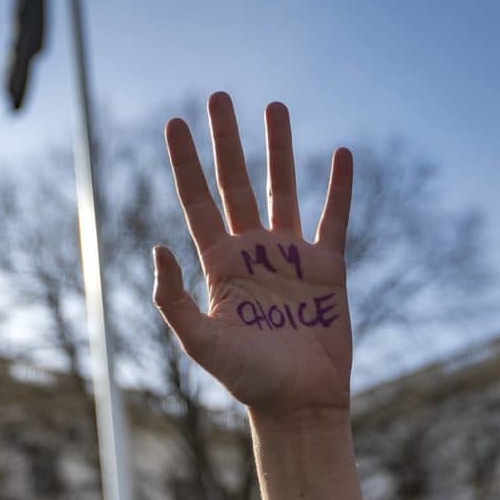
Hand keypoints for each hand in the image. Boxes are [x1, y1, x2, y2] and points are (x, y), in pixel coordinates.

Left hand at [153, 93, 353, 429]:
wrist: (299, 404)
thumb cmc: (248, 379)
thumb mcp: (201, 341)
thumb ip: (175, 299)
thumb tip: (158, 247)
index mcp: (219, 263)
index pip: (197, 199)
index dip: (186, 160)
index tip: (175, 122)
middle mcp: (253, 250)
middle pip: (236, 182)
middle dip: (227, 139)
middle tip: (219, 95)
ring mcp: (291, 256)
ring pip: (284, 188)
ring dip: (279, 148)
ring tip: (275, 105)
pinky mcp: (329, 267)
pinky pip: (335, 218)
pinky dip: (339, 186)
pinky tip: (341, 152)